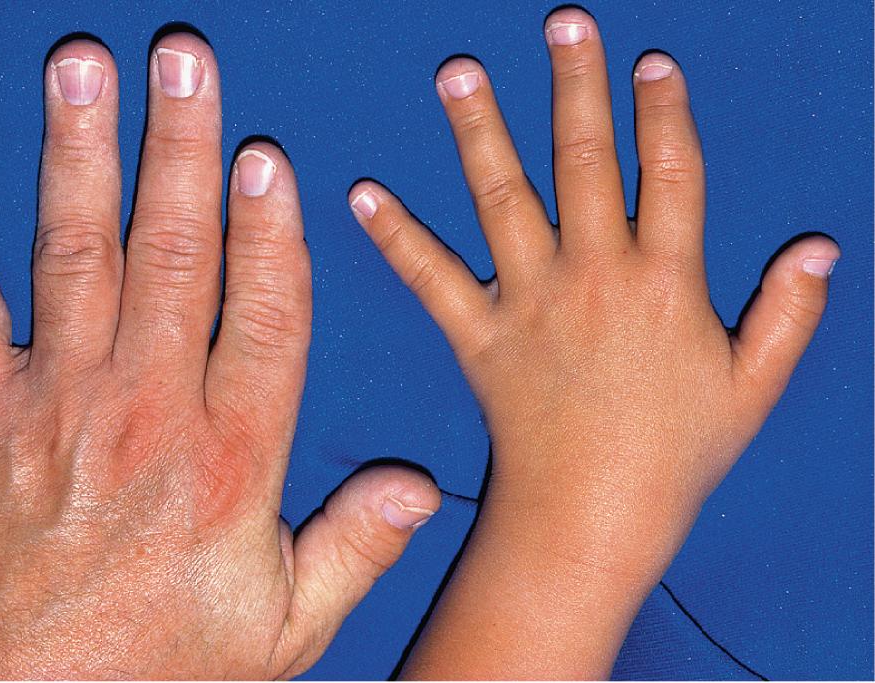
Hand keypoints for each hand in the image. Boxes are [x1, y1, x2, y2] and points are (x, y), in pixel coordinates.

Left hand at [0, 33, 438, 678]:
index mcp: (231, 459)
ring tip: (84, 68)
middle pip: (172, 257)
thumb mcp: (284, 628)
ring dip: (79, 154)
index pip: (264, 319)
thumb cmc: (161, 658)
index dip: (269, 234)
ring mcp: (60, 406)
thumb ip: (354, 550)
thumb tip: (423, 487)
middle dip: (180, 149)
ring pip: (76, 257)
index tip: (265, 156)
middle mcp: (147, 413)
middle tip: (185, 58)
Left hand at [349, 7, 836, 677]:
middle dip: (576, 86)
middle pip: (587, 161)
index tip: (651, 62)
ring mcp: (531, 302)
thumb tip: (823, 248)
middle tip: (562, 23)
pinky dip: (396, 235)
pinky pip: (432, 276)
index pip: (671, 174)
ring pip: (504, 198)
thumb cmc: (677, 457)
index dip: (664, 112)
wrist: (593, 516)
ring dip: (481, 130)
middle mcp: (596, 276)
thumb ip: (789, 315)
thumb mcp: (752, 389)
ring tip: (458, 72)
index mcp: (667, 282)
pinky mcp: (479, 335)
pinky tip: (362, 193)